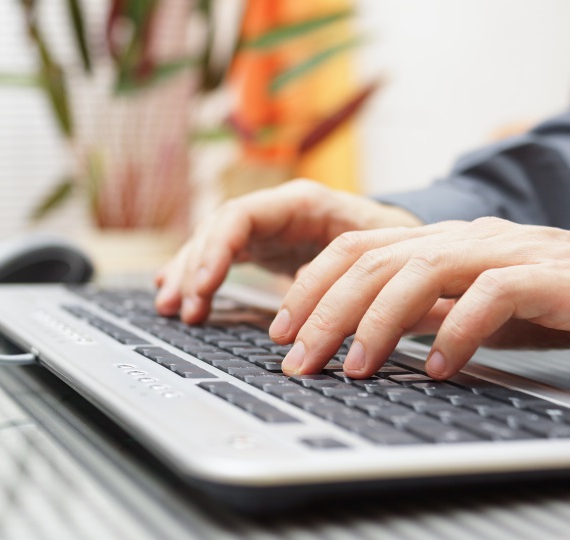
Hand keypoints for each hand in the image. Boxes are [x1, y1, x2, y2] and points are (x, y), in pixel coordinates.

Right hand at [154, 179, 421, 322]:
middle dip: (194, 268)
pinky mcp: (262, 247)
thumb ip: (347, 264)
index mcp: (301, 203)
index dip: (216, 249)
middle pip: (217, 230)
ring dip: (188, 275)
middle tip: (180, 307)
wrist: (399, 237)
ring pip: (212, 244)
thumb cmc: (394, 242)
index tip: (205, 285)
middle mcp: (276, 211)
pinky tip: (175, 292)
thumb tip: (310, 286)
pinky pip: (220, 258)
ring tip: (169, 307)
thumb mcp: (380, 251)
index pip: (240, 215)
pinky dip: (198, 276)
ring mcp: (266, 228)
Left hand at [270, 217, 569, 378]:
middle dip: (326, 310)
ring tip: (354, 368)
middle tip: (296, 359)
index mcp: (442, 242)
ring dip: (377, 322)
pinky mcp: (550, 275)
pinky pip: (493, 295)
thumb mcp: (474, 305)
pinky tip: (438, 367)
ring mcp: (506, 251)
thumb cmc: (559, 299)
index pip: (356, 250)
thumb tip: (367, 332)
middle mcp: (466, 238)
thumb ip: (426, 310)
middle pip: (374, 259)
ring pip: (420, 269)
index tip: (280, 330)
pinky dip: (458, 332)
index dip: (311, 286)